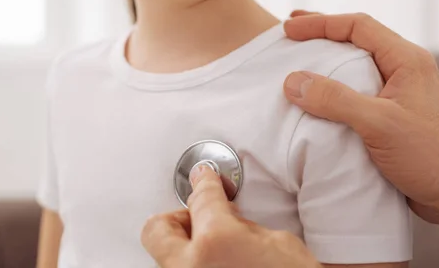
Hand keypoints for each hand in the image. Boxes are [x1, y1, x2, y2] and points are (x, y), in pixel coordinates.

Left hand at [141, 165, 320, 267]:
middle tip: (201, 216)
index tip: (205, 179)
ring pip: (167, 258)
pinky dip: (195, 266)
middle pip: (158, 228)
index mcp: (216, 242)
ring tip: (215, 248)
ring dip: (187, 247)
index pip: (202, 198)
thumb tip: (229, 218)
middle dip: (179, 217)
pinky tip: (219, 264)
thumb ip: (242, 225)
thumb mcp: (280, 244)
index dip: (207, 183)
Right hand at [283, 11, 438, 228]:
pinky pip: (358, 87)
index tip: (289, 28)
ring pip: (357, 62)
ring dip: (328, 58)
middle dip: (322, 32)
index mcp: (406, 60)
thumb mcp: (378, 123)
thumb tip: (293, 82)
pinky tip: (319, 94)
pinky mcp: (392, 112)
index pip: (358, 26)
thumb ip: (335, 99)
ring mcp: (399, 91)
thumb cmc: (426, 156)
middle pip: (357, 38)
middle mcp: (405, 69)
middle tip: (291, 33)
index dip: (320, 23)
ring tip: (300, 59)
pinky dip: (334, 84)